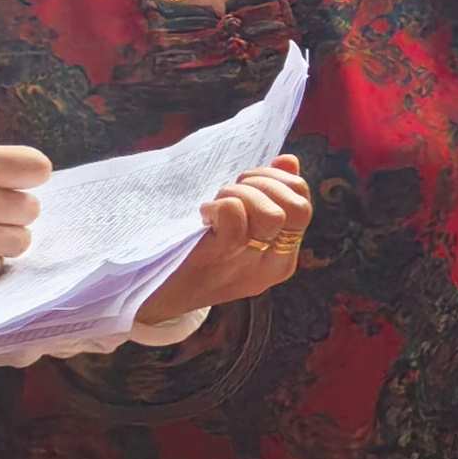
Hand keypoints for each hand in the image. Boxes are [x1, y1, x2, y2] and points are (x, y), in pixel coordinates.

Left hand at [142, 161, 312, 326]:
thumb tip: (288, 161)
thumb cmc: (196, 257)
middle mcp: (271, 265)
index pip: (304, 207)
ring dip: (243, 193)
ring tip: (219, 200)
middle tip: (235, 187)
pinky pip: (235, 216)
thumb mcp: (242, 233)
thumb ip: (268, 200)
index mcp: (282, 258)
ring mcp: (245, 265)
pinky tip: (204, 214)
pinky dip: (220, 204)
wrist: (153, 297)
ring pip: (271, 214)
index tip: (251, 180)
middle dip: (266, 182)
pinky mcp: (215, 259)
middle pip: (298, 209)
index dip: (281, 181)